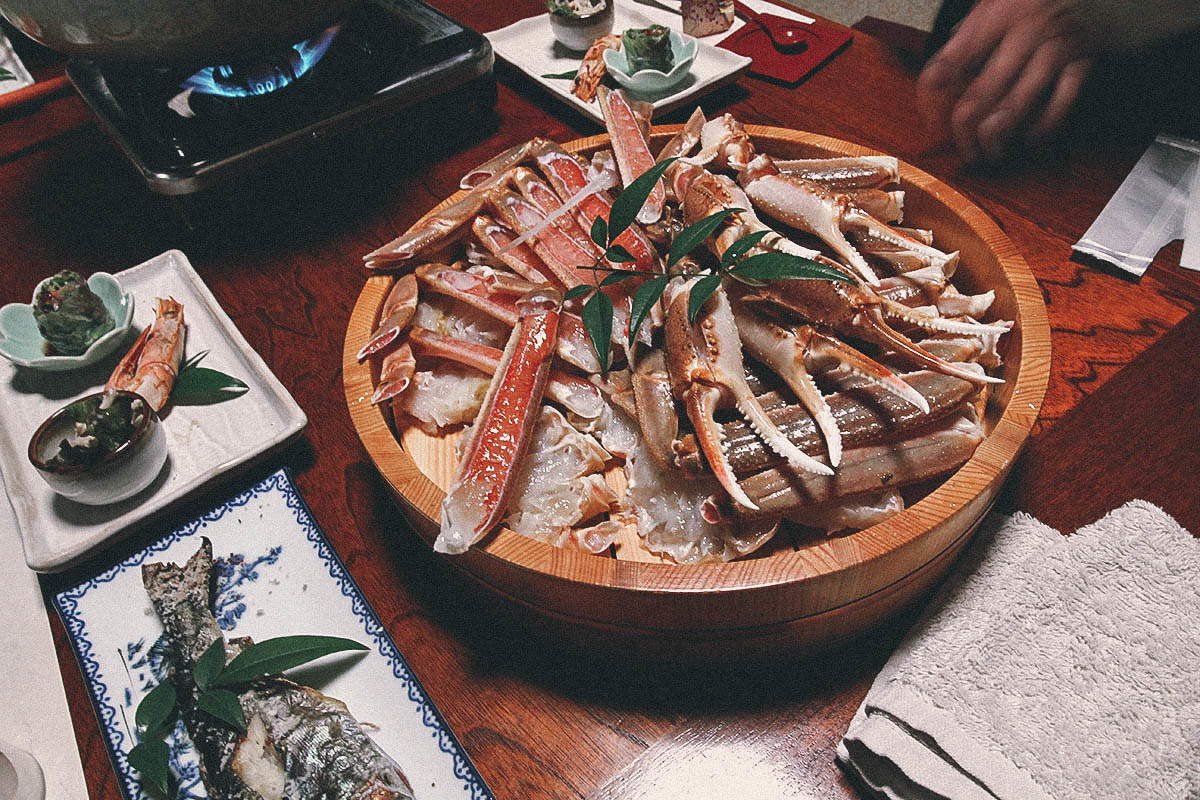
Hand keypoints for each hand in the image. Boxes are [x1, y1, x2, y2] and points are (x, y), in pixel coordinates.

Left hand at [918, 0, 1093, 160]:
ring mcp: (1057, 47)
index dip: (930, 96)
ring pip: (1015, 108)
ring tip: (990, 153)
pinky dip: (1040, 132)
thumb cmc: (1032, 3)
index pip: (950, 61)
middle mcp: (1028, 28)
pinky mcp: (1083, 62)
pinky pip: (1058, 108)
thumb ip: (966, 41)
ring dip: (998, 140)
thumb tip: (937, 86)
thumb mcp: (994, 7)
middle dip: (966, 133)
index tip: (929, 120)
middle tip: (964, 150)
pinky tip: (1029, 142)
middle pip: (981, 95)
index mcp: (997, 12)